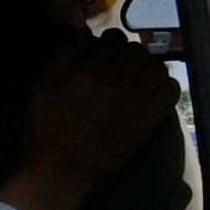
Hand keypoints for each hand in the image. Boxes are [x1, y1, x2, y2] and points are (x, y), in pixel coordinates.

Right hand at [0, 33, 177, 209]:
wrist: (60, 173)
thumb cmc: (44, 129)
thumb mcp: (40, 86)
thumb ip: (62, 55)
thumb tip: (85, 36)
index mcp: (90, 71)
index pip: (115, 39)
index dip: (109, 42)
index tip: (103, 52)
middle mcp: (118, 82)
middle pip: (138, 51)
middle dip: (129, 53)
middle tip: (120, 65)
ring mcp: (137, 102)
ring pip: (157, 68)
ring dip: (148, 67)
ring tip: (137, 76)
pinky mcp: (148, 122)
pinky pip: (170, 93)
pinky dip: (164, 86)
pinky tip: (151, 91)